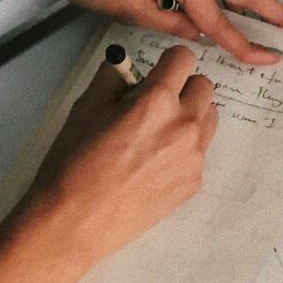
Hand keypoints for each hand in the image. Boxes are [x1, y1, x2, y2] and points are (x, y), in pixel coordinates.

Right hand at [19, 45, 216, 265]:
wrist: (74, 224)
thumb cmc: (73, 166)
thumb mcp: (85, 108)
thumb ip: (113, 79)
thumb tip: (125, 66)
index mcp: (157, 101)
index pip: (184, 58)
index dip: (167, 63)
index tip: (156, 72)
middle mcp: (184, 125)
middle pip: (205, 86)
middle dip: (182, 88)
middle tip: (155, 103)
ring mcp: (194, 157)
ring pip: (209, 118)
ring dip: (190, 116)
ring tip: (157, 133)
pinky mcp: (194, 182)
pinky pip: (200, 152)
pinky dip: (184, 149)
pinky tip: (154, 164)